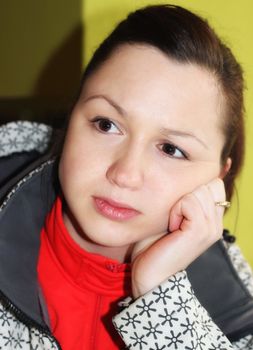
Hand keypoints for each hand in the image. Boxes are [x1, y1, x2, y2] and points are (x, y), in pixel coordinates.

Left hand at [131, 178, 225, 297]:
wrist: (151, 275)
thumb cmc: (154, 246)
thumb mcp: (170, 217)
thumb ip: (180, 200)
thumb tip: (181, 176)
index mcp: (212, 219)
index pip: (214, 183)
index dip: (193, 187)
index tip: (178, 209)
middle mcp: (216, 223)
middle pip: (207, 184)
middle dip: (185, 194)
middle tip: (175, 217)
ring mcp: (211, 228)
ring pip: (198, 191)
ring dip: (178, 203)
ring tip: (173, 223)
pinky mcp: (200, 231)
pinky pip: (189, 202)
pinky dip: (176, 210)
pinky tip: (172, 226)